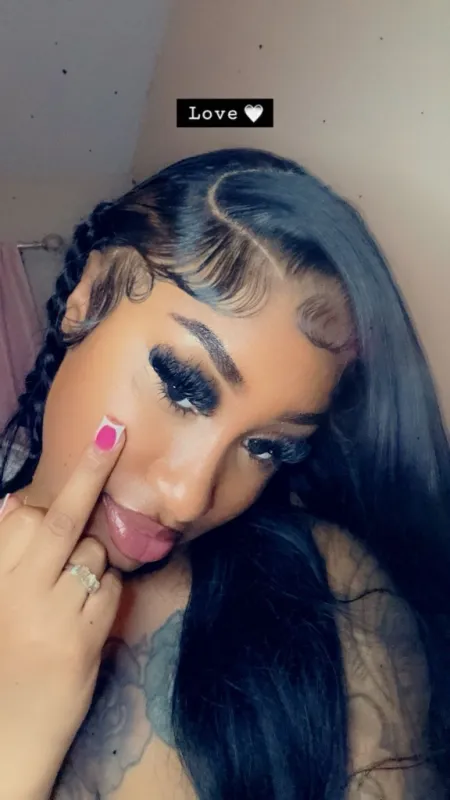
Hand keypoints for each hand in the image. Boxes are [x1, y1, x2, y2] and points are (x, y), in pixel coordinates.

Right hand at [0, 416, 125, 799]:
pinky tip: (86, 612)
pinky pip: (111, 591)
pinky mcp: (86, 641)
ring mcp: (55, 617)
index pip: (30, 518)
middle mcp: (19, 593)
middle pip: (66, 521)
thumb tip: (17, 502)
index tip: (102, 434)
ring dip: (94, 558)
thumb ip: (4, 552)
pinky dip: (107, 591)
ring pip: (95, 555)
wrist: (5, 741)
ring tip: (70, 588)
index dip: (71, 478)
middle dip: (92, 473)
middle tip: (113, 431)